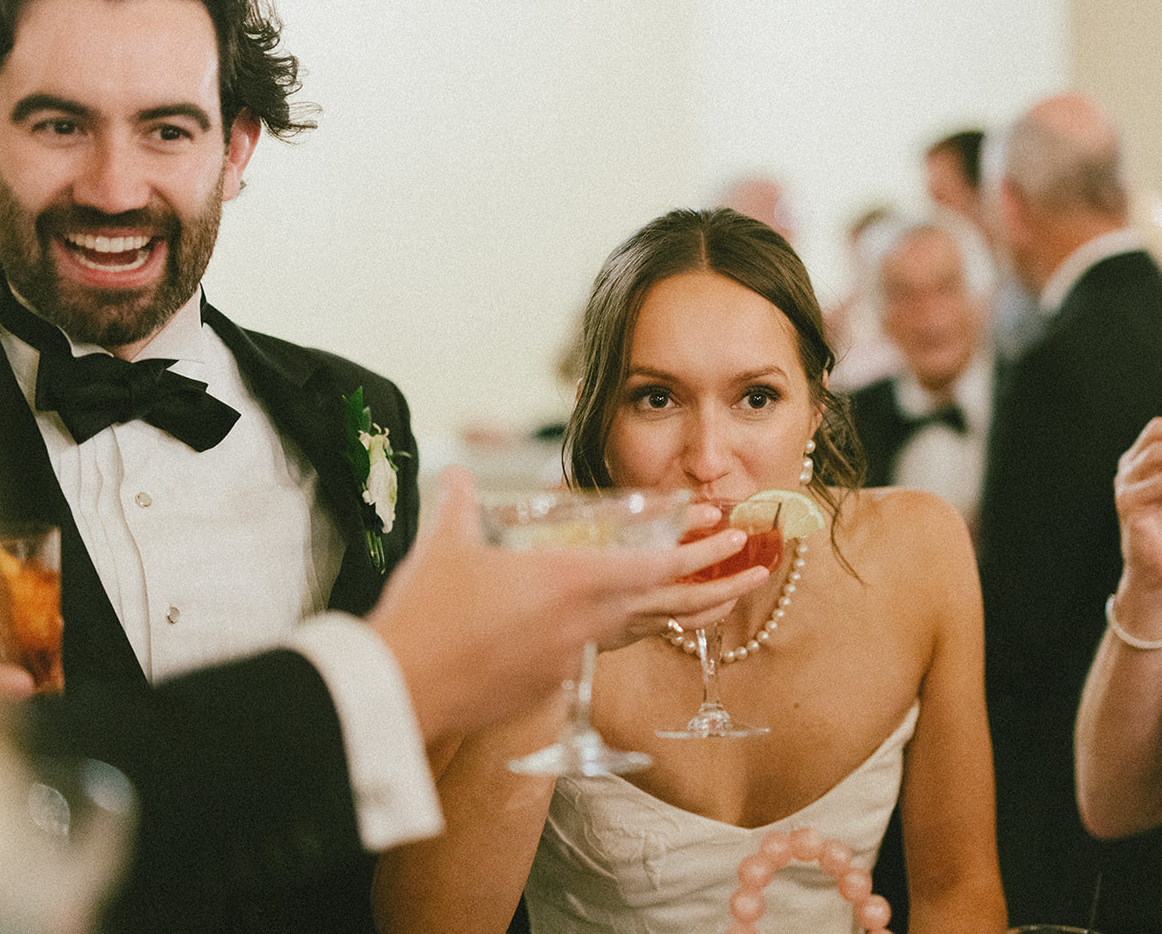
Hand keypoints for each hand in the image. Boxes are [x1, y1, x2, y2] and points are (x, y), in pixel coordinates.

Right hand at [369, 468, 769, 742]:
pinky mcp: (549, 687)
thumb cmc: (427, 614)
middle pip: (668, 605)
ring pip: (637, 631)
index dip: (700, 552)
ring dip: (678, 614)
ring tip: (714, 603)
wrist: (403, 689)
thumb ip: (459, 504)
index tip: (731, 536)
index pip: (656, 566)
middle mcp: (584, 622)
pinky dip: (622, 633)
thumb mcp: (445, 545)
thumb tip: (455, 472)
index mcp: (572, 580)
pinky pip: (598, 652)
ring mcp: (570, 659)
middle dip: (718, 586)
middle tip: (757, 571)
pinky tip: (624, 626)